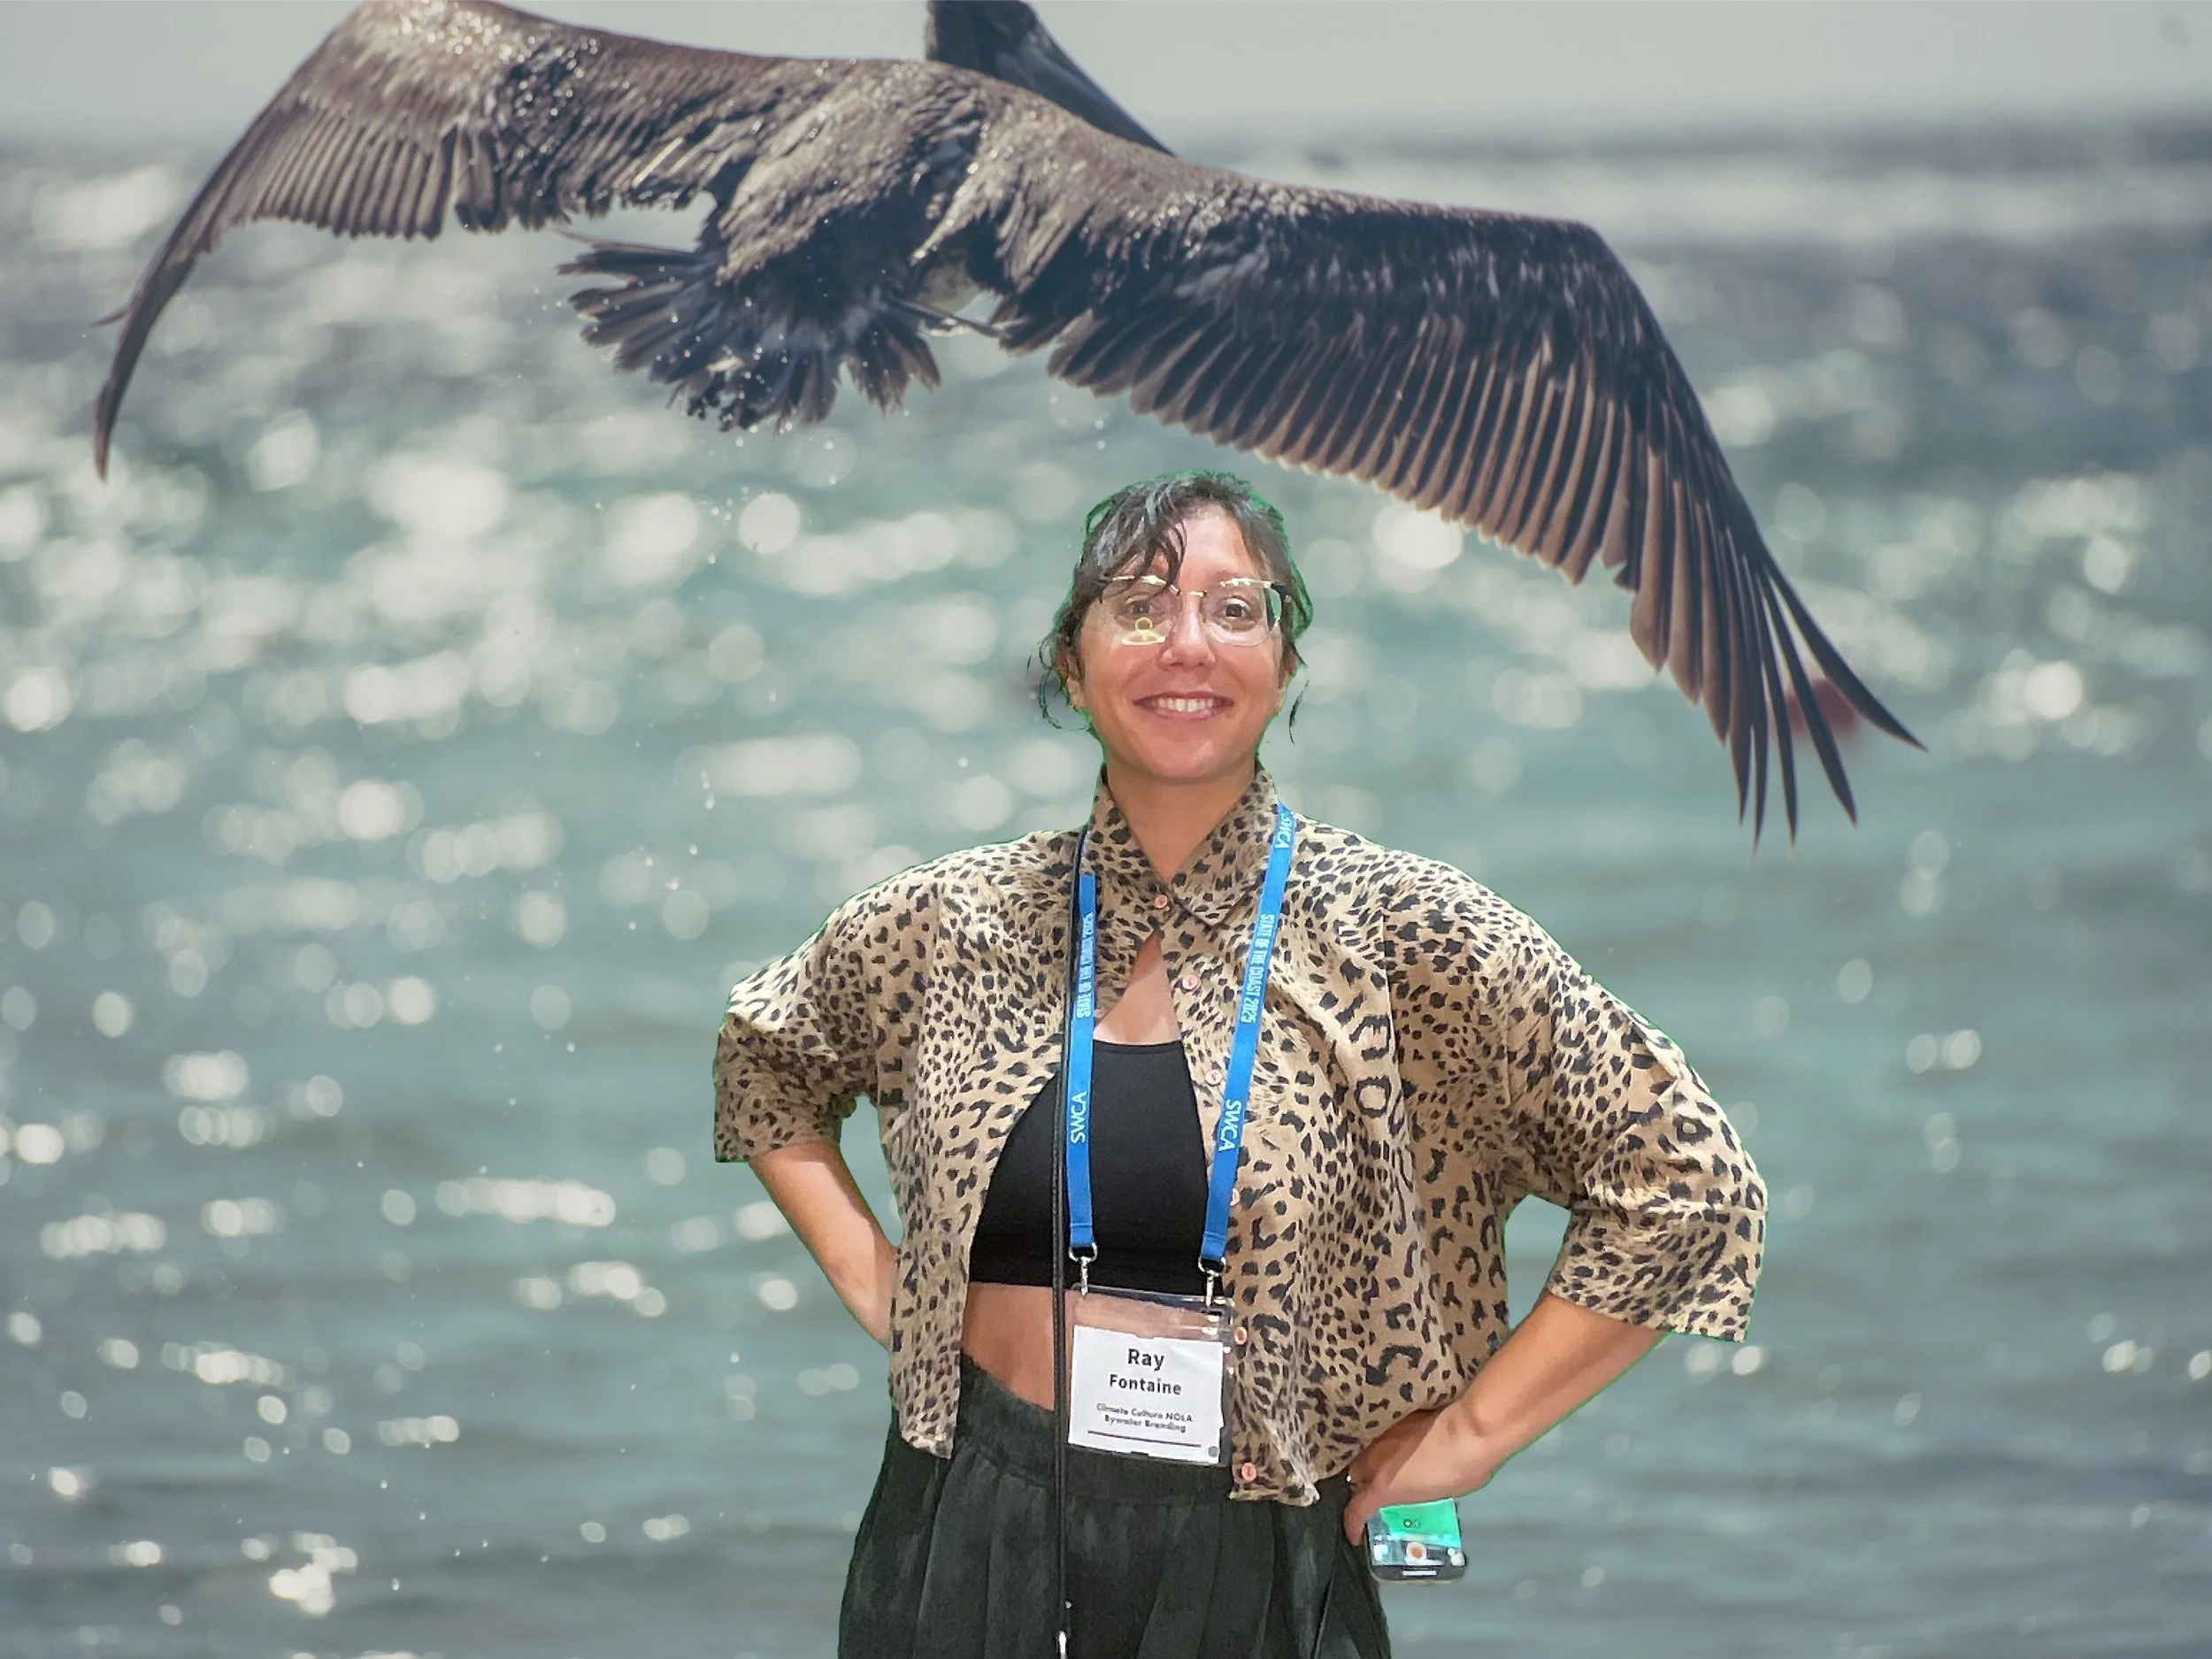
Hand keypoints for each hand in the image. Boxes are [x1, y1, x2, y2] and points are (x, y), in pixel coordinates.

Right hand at [1341, 1403, 1497, 1543]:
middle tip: (1376, 1492)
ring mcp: (1381, 1434)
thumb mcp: (1435, 1497)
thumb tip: (1414, 1489)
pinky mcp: (1394, 1417)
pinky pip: (1382, 1434)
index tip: (1356, 1533)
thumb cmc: (1460, 1470)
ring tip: (1388, 1466)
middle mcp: (1373, 1460)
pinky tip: (1403, 1445)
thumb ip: (1413, 1495)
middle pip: (1355, 1475)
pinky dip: (1387, 1443)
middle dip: (1362, 1485)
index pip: (1354, 1511)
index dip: (1353, 1525)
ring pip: (1365, 1451)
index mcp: (1381, 1487)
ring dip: (1373, 1462)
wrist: (1468, 1429)